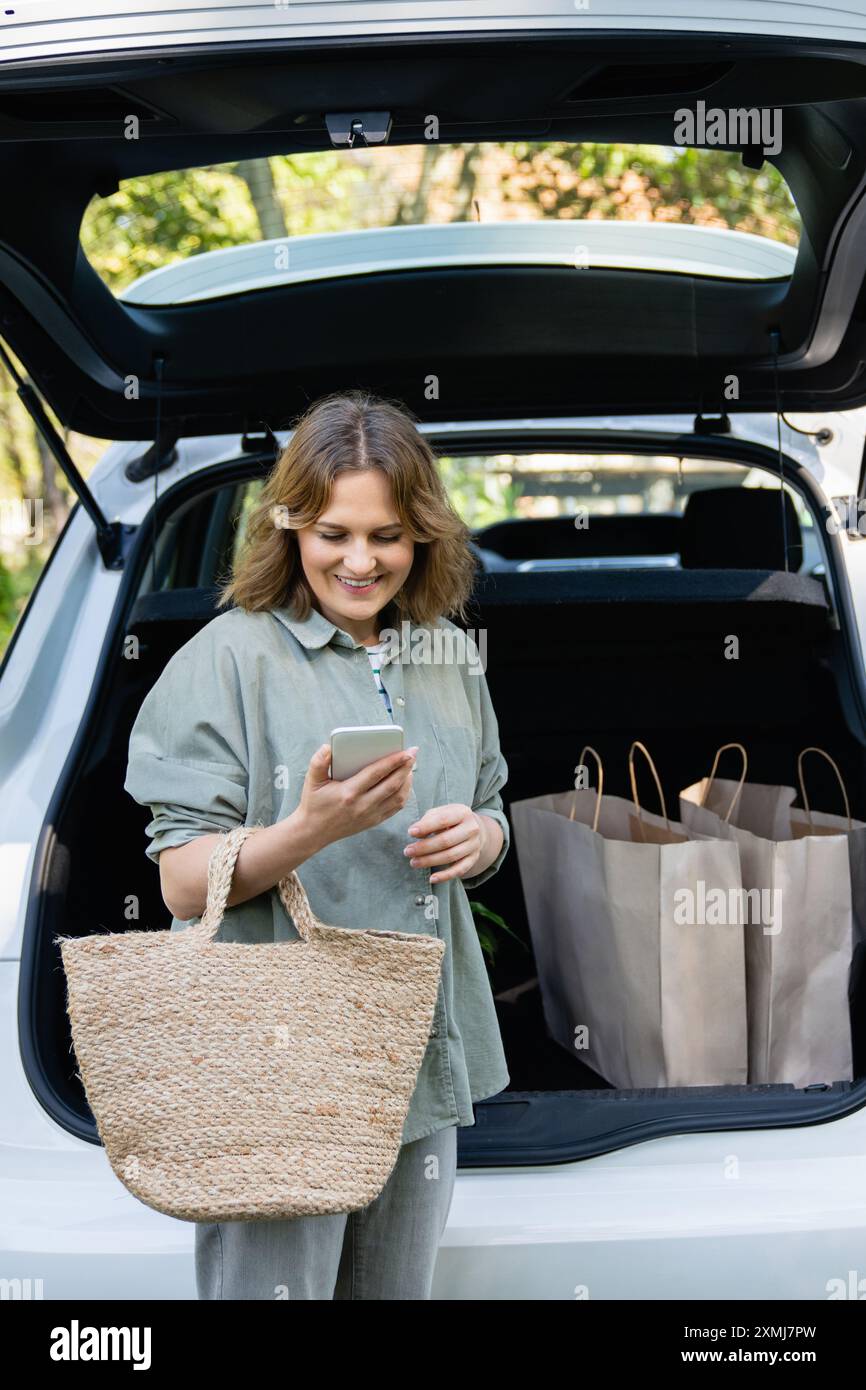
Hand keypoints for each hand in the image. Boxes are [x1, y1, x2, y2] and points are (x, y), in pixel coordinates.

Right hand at [297, 743, 418, 850]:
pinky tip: (404, 783)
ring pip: (398, 797)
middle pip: (392, 784)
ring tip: (409, 766)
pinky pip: (395, 808)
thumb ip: (318, 762)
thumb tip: (328, 747)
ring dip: (407, 781)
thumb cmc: (313, 803)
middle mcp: (362, 805)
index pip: (377, 773)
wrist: (313, 832)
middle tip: (413, 753)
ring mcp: (370, 815)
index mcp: (349, 793)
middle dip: (406, 767)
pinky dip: (404, 794)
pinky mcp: (373, 821)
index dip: (393, 761)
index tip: (406, 751)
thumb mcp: (311, 781)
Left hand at [404, 804, 483, 882]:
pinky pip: (460, 870)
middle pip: (446, 841)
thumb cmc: (450, 819)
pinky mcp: (473, 859)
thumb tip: (415, 833)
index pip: (443, 820)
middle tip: (407, 851)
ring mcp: (474, 845)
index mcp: (463, 813)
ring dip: (430, 861)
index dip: (426, 827)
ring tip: (413, 862)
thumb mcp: (440, 812)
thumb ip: (427, 820)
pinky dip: (446, 876)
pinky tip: (432, 879)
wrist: (473, 828)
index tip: (410, 833)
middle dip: (424, 847)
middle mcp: (472, 829)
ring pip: (451, 856)